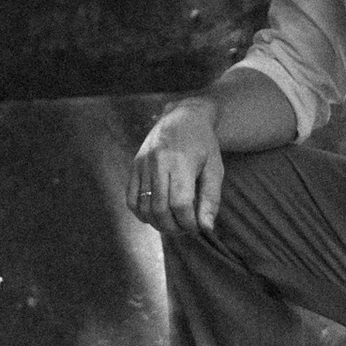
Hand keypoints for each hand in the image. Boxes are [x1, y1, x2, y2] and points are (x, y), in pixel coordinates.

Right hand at [127, 99, 226, 237]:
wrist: (183, 117)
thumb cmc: (204, 145)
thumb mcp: (215, 169)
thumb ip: (211, 199)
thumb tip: (206, 228)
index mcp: (181, 162)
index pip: (180, 204)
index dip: (187, 222)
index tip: (196, 227)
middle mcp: (158, 162)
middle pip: (160, 208)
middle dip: (173, 227)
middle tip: (184, 228)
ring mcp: (143, 164)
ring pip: (143, 207)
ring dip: (157, 223)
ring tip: (172, 223)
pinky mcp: (134, 166)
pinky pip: (131, 198)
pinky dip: (141, 213)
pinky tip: (155, 215)